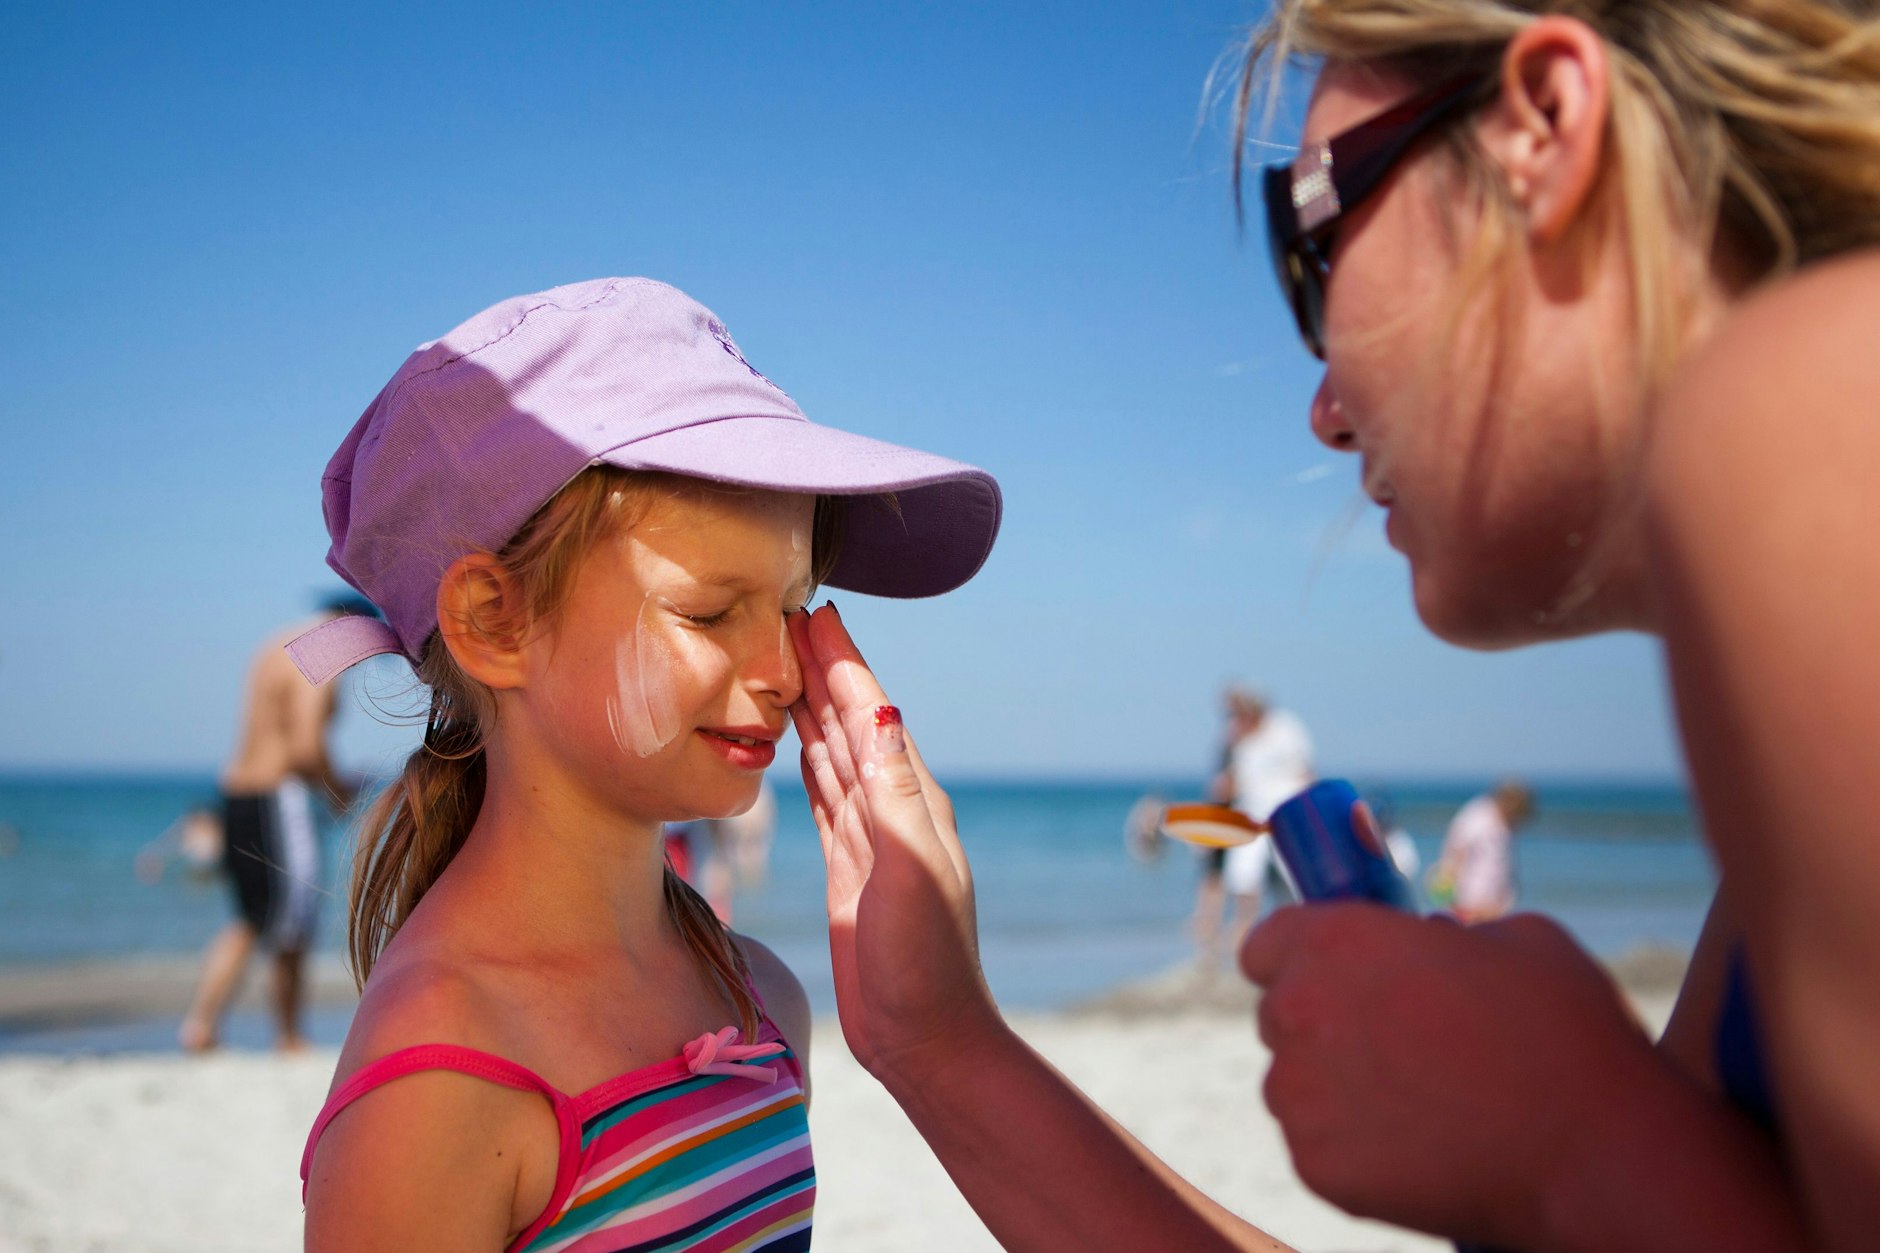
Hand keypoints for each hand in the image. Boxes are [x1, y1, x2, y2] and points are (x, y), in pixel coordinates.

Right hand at [787, 604, 1000, 1082]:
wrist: (923, 1035)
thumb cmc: (924, 960)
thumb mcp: (911, 868)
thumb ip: (893, 792)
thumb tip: (881, 714)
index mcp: (914, 799)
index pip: (872, 715)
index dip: (845, 664)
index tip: (818, 613)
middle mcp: (894, 808)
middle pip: (850, 721)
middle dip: (823, 669)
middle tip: (790, 617)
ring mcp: (870, 836)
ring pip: (833, 751)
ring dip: (812, 705)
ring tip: (785, 660)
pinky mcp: (848, 865)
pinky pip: (824, 794)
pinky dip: (807, 757)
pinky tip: (795, 736)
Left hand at [1240, 906, 1667, 1246]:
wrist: (1594, 1156)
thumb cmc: (1564, 1034)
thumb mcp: (1513, 939)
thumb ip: (1441, 936)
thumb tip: (1427, 945)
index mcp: (1337, 942)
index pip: (1265, 944)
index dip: (1296, 959)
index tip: (1331, 977)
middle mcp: (1301, 1011)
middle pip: (1280, 1015)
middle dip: (1325, 1025)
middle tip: (1399, 1045)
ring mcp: (1302, 1095)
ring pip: (1296, 1084)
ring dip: (1338, 1087)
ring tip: (1423, 1101)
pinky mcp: (1316, 1166)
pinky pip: (1319, 1146)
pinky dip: (1357, 1147)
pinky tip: (1422, 1146)